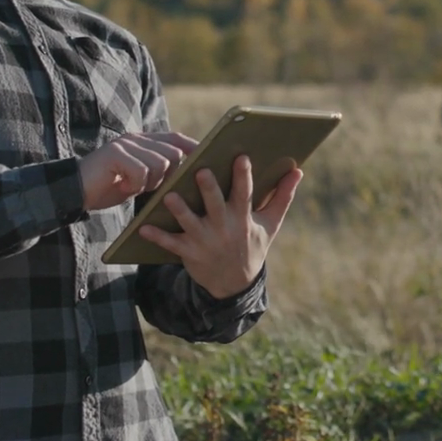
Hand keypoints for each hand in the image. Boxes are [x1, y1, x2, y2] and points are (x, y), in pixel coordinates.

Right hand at [78, 131, 198, 210]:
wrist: (75, 192)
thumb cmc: (109, 188)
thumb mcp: (138, 179)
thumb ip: (157, 172)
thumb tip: (185, 175)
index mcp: (143, 142)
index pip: (176, 139)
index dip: (193, 148)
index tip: (207, 158)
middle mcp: (136, 138)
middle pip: (172, 153)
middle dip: (168, 176)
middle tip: (148, 187)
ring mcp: (125, 144)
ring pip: (160, 163)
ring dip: (150, 182)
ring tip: (133, 187)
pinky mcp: (115, 153)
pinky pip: (141, 171)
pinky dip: (135, 185)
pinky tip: (123, 188)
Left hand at [140, 155, 301, 299]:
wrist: (235, 284)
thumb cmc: (252, 245)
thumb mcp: (270, 224)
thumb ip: (283, 196)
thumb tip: (298, 171)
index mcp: (243, 218)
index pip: (245, 193)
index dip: (244, 176)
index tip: (241, 156)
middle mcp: (224, 228)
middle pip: (215, 204)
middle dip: (208, 188)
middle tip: (200, 171)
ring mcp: (204, 241)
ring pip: (190, 222)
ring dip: (179, 210)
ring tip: (169, 195)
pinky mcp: (188, 252)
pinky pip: (170, 243)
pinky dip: (157, 236)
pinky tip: (143, 227)